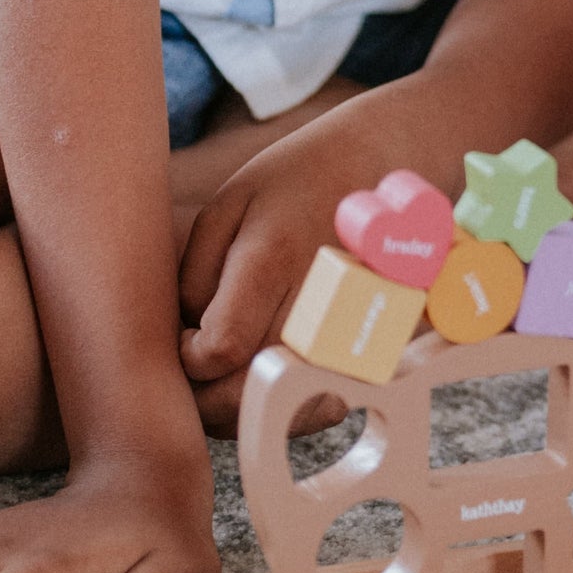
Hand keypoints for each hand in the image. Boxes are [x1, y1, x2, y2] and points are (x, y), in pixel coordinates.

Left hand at [179, 106, 400, 433]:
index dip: (185, 356)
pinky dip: (284, 401)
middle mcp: (317, 304)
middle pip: (245, 394)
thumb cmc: (298, 179)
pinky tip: (270, 365)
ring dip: (240, 403)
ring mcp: (351, 330)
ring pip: (280, 409)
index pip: (217, 350)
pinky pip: (315, 408)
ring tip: (234, 356)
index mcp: (273, 258)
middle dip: (204, 389)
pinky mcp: (372, 350)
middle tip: (202, 350)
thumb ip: (194, 276)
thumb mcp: (228, 205)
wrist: (387, 163)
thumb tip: (187, 342)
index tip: (186, 333)